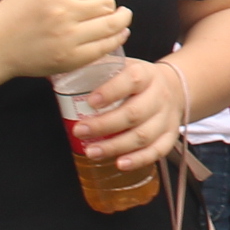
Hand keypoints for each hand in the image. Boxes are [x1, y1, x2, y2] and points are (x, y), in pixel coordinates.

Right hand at [0, 0, 128, 78]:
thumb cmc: (14, 12)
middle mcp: (62, 12)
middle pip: (106, 3)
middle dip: (107, 4)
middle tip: (99, 8)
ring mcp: (68, 38)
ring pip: (111, 24)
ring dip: (120, 20)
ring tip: (122, 17)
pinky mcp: (70, 59)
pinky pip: (105, 47)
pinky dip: (117, 39)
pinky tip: (120, 33)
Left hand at [72, 55, 187, 170]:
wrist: (174, 88)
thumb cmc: (137, 80)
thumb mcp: (121, 66)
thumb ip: (95, 69)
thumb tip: (55, 73)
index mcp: (146, 74)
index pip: (132, 80)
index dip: (111, 91)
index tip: (90, 102)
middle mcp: (159, 95)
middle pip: (134, 113)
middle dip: (104, 125)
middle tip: (80, 130)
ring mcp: (166, 117)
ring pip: (143, 135)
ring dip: (116, 146)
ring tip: (91, 151)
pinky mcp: (169, 136)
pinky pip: (157, 151)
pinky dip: (138, 160)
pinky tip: (120, 163)